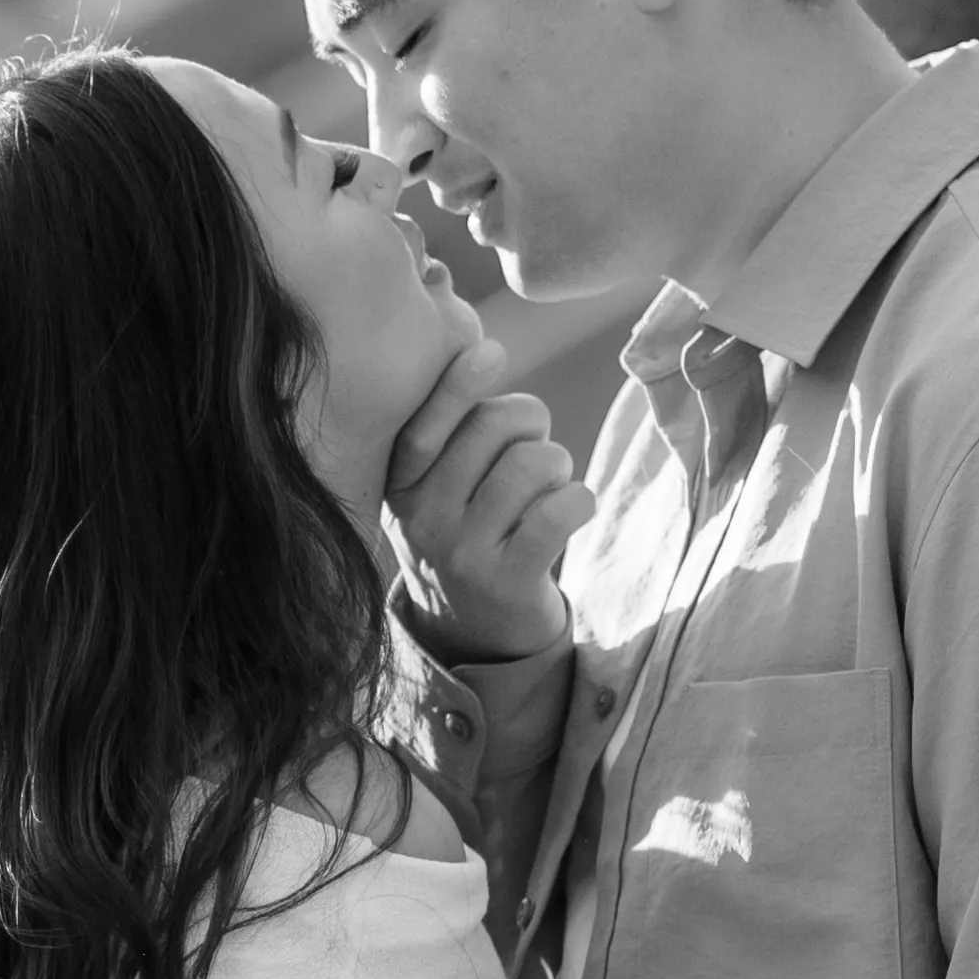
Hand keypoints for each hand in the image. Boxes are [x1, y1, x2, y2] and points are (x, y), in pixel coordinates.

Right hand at [384, 334, 590, 662]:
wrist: (476, 629)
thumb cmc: (471, 528)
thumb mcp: (439, 483)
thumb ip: (454, 425)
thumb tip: (481, 349)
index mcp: (400, 483)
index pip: (425, 425)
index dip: (459, 384)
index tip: (490, 352)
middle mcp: (423, 516)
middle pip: (495, 425)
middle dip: (530, 427)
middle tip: (529, 458)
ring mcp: (463, 550)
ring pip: (534, 463)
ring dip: (557, 469)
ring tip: (546, 492)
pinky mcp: (508, 579)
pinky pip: (560, 509)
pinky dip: (577, 500)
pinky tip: (567, 513)